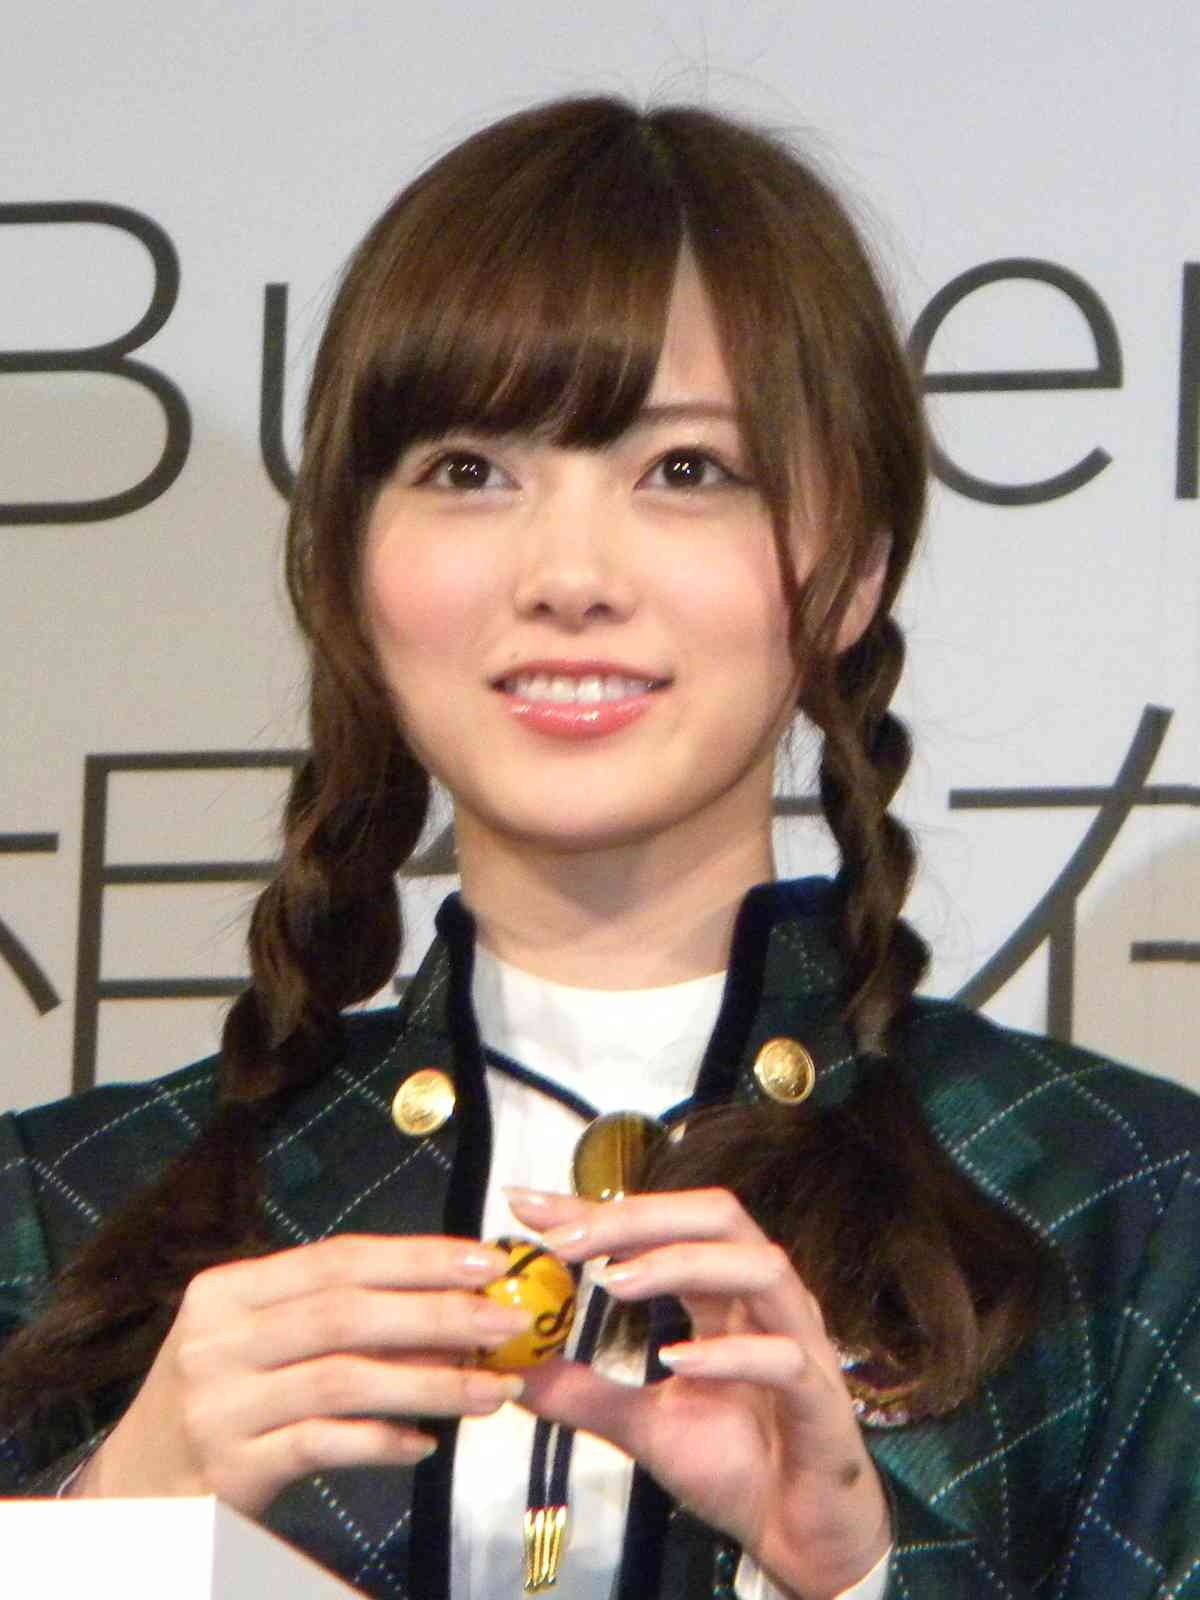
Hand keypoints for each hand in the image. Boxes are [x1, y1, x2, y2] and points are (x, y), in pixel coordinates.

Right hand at [70, 1235, 528, 1513]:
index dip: (419, 1257)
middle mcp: (220, 1339)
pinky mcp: (232, 1468)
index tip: (488, 1261)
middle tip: (508, 1321)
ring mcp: (222, 1405)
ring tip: (494, 1390)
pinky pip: (324, 1445)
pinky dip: (381, 1441)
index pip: (338, 1259)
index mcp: (230, 1290)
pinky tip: (424, 1445)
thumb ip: (335, 1319)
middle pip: (346, 1312)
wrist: (132, 1491)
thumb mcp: (257, 1342)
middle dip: (439, 1312)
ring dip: (431, 1382)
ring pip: (344, 1379)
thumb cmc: (218, 1400)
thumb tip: (451, 1305)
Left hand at [506, 1187, 889, 1599]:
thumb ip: (585, 1392)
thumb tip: (517, 1371)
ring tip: (613, 1285)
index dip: (598, 1211)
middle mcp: (766, 1301)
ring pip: (760, 1267)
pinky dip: (730, 1353)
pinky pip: (783, 1359)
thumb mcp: (643, 1425)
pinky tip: (677, 1360)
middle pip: (717, 1218)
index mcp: (726, 1295)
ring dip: (683, 1264)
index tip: (530, 1208)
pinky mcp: (820, 1400)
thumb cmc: (733, 1465)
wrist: (796, 1537)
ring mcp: (800, 1343)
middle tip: (565, 1240)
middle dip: (638, 1218)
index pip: (665, 1226)